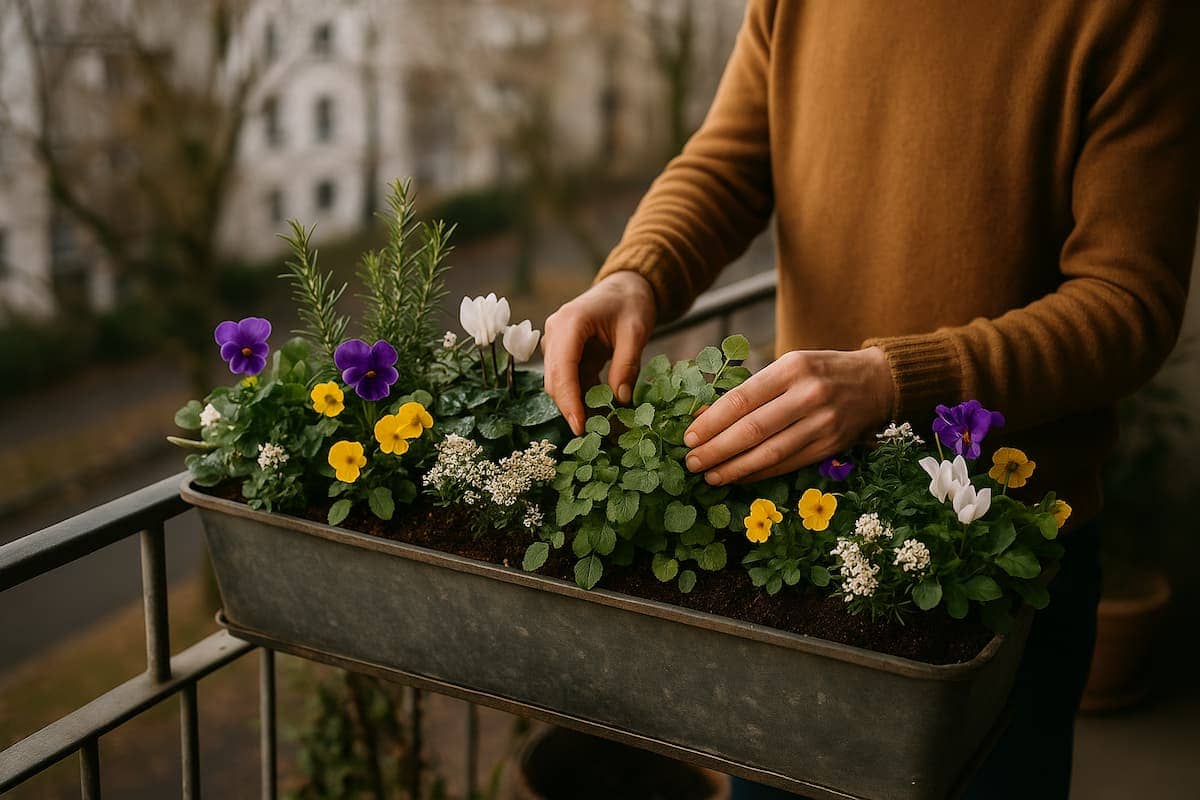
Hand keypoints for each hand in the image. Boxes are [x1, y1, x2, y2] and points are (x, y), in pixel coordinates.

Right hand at [542, 271, 657, 434]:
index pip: (562, 368)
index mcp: (570, 323)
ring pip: (560, 384)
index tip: (580, 427)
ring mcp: (557, 344)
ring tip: (602, 429)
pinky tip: (601, 414)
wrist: (625, 287)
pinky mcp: (565, 354)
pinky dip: (584, 398)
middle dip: (571, 409)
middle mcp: (555, 334)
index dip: (569, 400)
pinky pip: (571, 381)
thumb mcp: (636, 331)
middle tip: (593, 437)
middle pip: (555, 380)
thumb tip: (620, 400)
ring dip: (578, 406)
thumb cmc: (631, 303)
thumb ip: (627, 364)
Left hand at [683, 347, 895, 484]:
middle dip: (716, 449)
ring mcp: (823, 423)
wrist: (877, 383)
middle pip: (753, 429)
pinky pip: (787, 464)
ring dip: (734, 468)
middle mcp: (809, 395)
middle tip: (691, 462)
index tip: (688, 437)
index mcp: (792, 368)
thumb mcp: (787, 367)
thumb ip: (749, 390)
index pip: (742, 399)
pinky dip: (758, 474)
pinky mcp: (831, 446)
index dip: (712, 422)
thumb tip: (703, 416)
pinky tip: (737, 478)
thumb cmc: (820, 372)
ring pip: (770, 453)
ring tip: (709, 476)